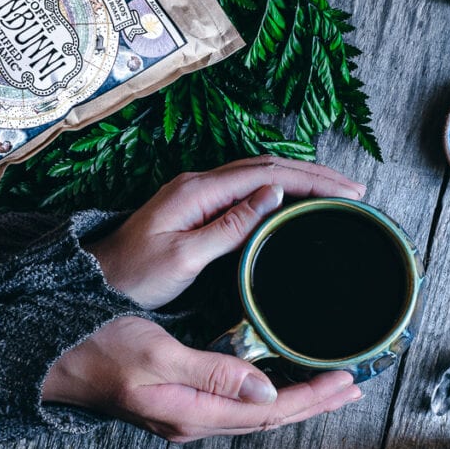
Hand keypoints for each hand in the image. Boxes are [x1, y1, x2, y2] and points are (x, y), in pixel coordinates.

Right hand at [42, 316, 360, 441]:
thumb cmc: (98, 351)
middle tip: (355, 385)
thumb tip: (266, 393)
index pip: (269, 414)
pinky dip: (271, 395)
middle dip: (316, 403)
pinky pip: (239, 406)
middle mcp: (196, 422)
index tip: (347, 380)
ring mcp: (188, 416)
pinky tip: (280, 384)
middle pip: (271, 420)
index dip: (312, 399)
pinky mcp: (181, 404)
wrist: (55, 364)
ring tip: (331, 387)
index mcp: (193, 413)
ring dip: (298, 401)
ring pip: (257, 414)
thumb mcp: (155, 355)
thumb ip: (212, 374)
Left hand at [84, 155, 364, 308]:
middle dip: (314, 174)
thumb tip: (272, 194)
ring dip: (298, 180)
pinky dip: (278, 191)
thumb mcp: (183, 257)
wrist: (96, 280)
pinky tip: (293, 203)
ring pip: (258, 176)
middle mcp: (199, 184)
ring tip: (334, 193)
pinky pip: (245, 190)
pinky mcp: (196, 208)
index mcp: (198, 191)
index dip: (311, 180)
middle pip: (267, 167)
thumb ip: (229, 226)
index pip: (266, 174)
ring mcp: (197, 194)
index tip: (346, 192)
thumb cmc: (134, 275)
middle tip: (353, 191)